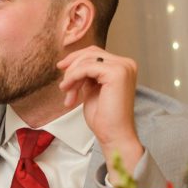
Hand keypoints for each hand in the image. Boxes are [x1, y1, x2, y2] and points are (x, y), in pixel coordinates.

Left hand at [57, 47, 143, 177]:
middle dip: (72, 66)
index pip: (95, 53)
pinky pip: (86, 67)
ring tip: (67, 92)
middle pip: (91, 53)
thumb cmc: (104, 118)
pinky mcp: (116, 73)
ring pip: (86, 60)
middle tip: (62, 83)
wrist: (113, 135)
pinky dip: (73, 77)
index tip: (62, 69)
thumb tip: (73, 64)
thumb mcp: (92, 89)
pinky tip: (68, 90)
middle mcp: (126, 64)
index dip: (76, 60)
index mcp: (123, 67)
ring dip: (71, 76)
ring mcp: (123, 67)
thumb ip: (88, 75)